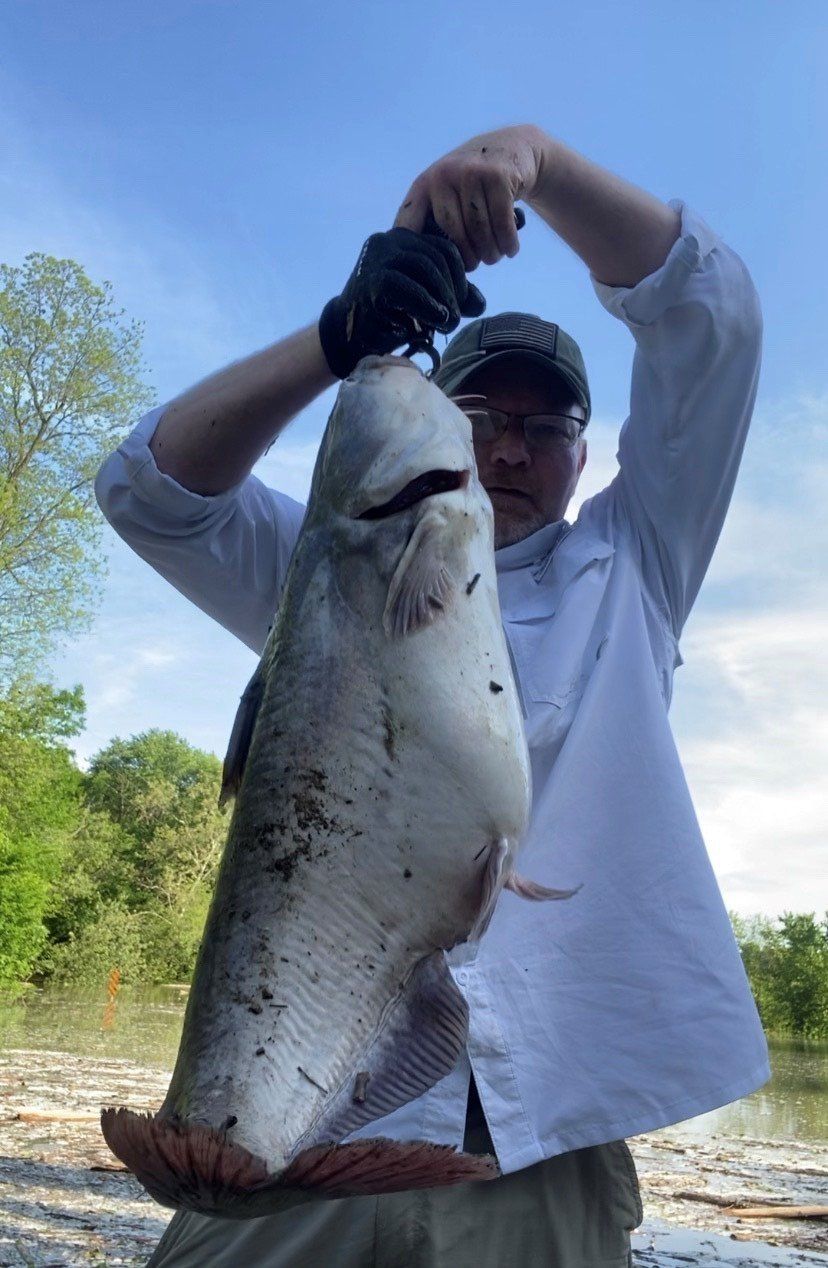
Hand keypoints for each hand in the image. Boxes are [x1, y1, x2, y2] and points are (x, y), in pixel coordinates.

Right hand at [318, 227, 484, 379]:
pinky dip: (426, 306)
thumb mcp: (424, 301)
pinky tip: (434, 320)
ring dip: (442, 299)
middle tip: (455, 318)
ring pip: (424, 268)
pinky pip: (406, 288)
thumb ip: (450, 298)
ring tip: (447, 323)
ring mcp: (377, 258)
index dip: (460, 276)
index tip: (463, 303)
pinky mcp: (370, 280)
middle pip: (435, 257)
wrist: (347, 334)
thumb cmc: (389, 315)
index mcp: (403, 238)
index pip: (443, 248)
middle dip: (452, 290)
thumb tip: (479, 304)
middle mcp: (388, 241)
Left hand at [394, 125, 547, 270]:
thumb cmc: (475, 183)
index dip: (413, 251)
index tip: (422, 272)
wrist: (512, 146)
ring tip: (494, 257)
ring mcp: (470, 172)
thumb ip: (438, 219)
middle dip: (467, 256)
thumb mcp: (450, 192)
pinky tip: (510, 250)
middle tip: (476, 265)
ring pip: (479, 230)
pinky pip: (501, 222)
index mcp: (424, 184)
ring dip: (490, 252)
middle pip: (452, 233)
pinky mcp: (497, 175)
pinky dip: (507, 242)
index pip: (409, 222)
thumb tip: (434, 268)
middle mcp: (443, 175)